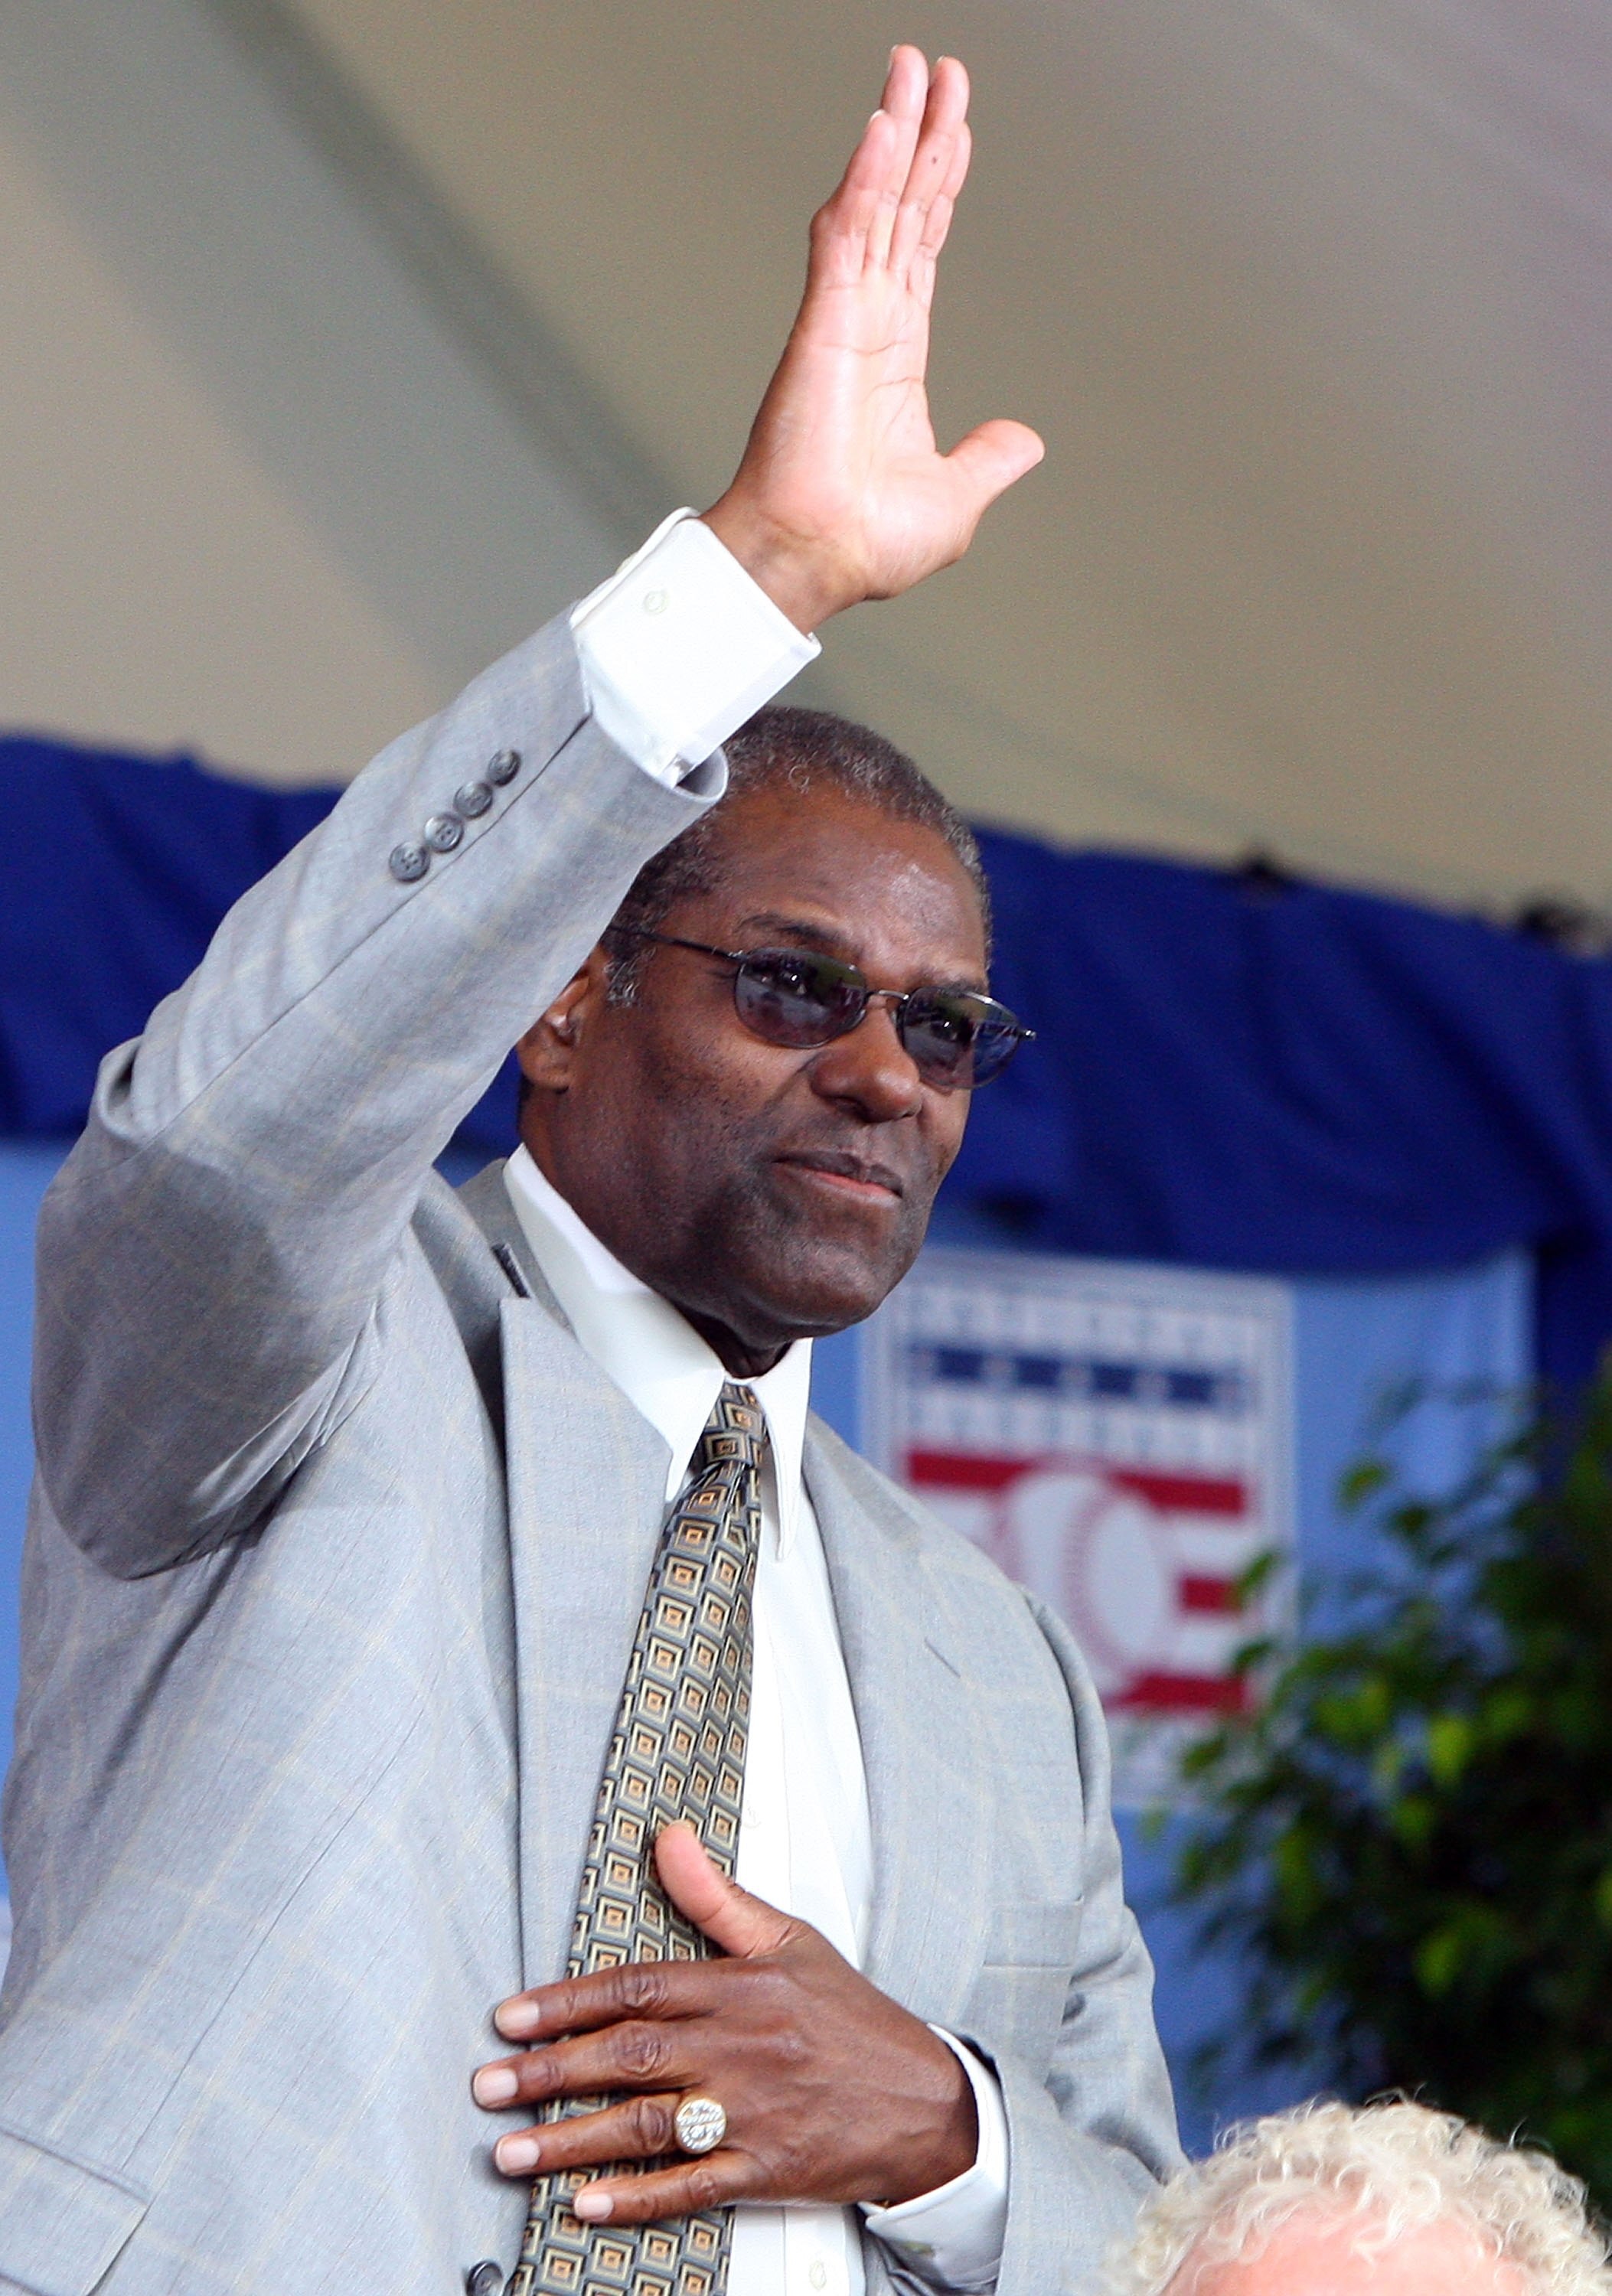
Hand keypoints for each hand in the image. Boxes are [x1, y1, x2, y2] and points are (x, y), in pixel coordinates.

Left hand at [472, 1821, 976, 2223]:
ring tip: (511, 2151)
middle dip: (550, 2072)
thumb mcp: (792, 1941)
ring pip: (648, 2125)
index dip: (567, 2003)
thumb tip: (670, 1840)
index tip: (512, 2019)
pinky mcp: (765, 2170)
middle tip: (490, 2086)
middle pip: (631, 2056)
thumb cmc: (852, 2020)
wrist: (924, 2101)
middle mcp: (742, 2048)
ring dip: (572, 2140)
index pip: (639, 1988)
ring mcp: (752, 2113)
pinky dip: (636, 2196)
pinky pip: (690, 2188)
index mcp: (742, 1987)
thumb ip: (719, 1897)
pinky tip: (586, 2200)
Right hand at [703, 46, 1042, 632]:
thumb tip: (1025, 440)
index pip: (923, 249)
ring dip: (895, 134)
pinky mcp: (824, 322)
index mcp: (897, 356)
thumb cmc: (866, 543)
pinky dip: (866, 178)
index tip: (955, 130)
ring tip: (911, 71)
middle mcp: (869, 324)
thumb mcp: (957, 497)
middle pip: (903, 207)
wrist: (819, 560)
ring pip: (875, 204)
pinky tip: (884, 128)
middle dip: (923, 135)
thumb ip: (989, 458)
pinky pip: (847, 234)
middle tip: (935, 69)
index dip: (941, 186)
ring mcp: (845, 317)